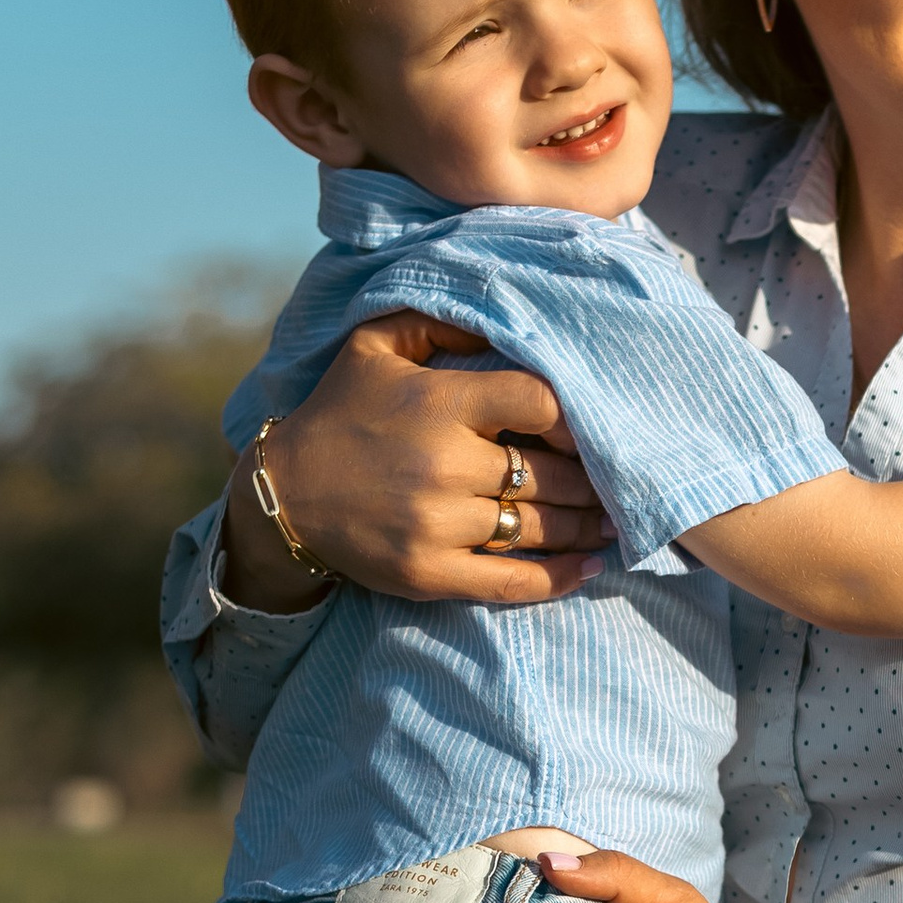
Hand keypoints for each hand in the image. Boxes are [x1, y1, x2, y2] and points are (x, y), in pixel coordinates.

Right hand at [220, 311, 614, 610]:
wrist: (283, 495)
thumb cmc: (340, 412)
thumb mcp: (377, 345)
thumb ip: (443, 324)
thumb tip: (509, 321)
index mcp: (438, 404)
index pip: (539, 402)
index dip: (576, 415)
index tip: (591, 425)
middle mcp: (443, 465)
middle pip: (551, 472)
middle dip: (593, 477)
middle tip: (620, 478)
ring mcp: (438, 525)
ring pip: (539, 526)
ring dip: (587, 525)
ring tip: (614, 518)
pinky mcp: (430, 573)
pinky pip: (513, 582)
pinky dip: (561, 577)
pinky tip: (591, 565)